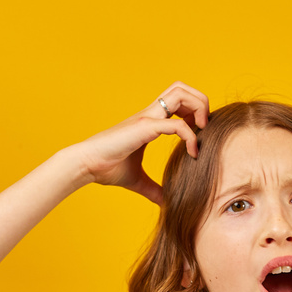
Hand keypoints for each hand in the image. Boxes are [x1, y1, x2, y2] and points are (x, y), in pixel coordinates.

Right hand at [57, 80, 210, 204]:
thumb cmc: (106, 168)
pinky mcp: (144, 127)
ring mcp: (147, 118)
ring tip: (202, 130)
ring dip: (198, 108)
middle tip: (205, 126)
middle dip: (200, 101)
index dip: (193, 111)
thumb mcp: (137, 181)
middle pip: (181, 87)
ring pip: (180, 93)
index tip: (200, 134)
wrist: (86, 165)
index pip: (177, 100)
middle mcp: (149, 114)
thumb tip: (166, 204)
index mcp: (149, 121)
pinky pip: (177, 125)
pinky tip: (192, 153)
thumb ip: (153, 190)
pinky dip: (190, 136)